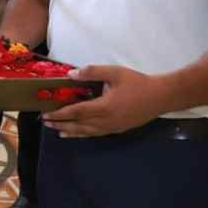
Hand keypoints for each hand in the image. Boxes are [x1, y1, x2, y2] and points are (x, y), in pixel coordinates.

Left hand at [41, 65, 172, 137]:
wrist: (162, 96)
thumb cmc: (138, 82)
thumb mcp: (114, 72)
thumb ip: (91, 72)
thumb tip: (70, 74)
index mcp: (104, 107)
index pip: (76, 112)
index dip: (59, 114)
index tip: (45, 114)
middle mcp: (107, 121)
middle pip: (79, 124)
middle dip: (61, 124)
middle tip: (45, 123)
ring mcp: (113, 127)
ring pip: (87, 132)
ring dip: (71, 131)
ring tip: (57, 131)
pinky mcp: (119, 129)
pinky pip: (97, 134)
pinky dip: (84, 134)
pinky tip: (78, 134)